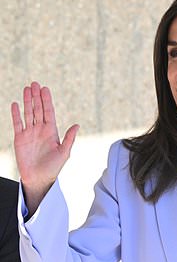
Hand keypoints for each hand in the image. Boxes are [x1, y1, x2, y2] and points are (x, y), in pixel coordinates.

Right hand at [11, 82, 78, 212]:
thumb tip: (77, 125)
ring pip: (28, 113)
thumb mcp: (64, 152)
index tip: (45, 89)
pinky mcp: (20, 138)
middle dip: (36, 97)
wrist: (39, 178)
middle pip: (38, 109)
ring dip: (27, 101)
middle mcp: (41, 130)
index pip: (49, 112)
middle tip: (35, 83)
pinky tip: (15, 104)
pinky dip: (16, 114)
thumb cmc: (53, 167)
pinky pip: (17, 123)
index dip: (47, 100)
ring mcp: (30, 133)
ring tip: (26, 89)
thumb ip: (69, 138)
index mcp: (52, 131)